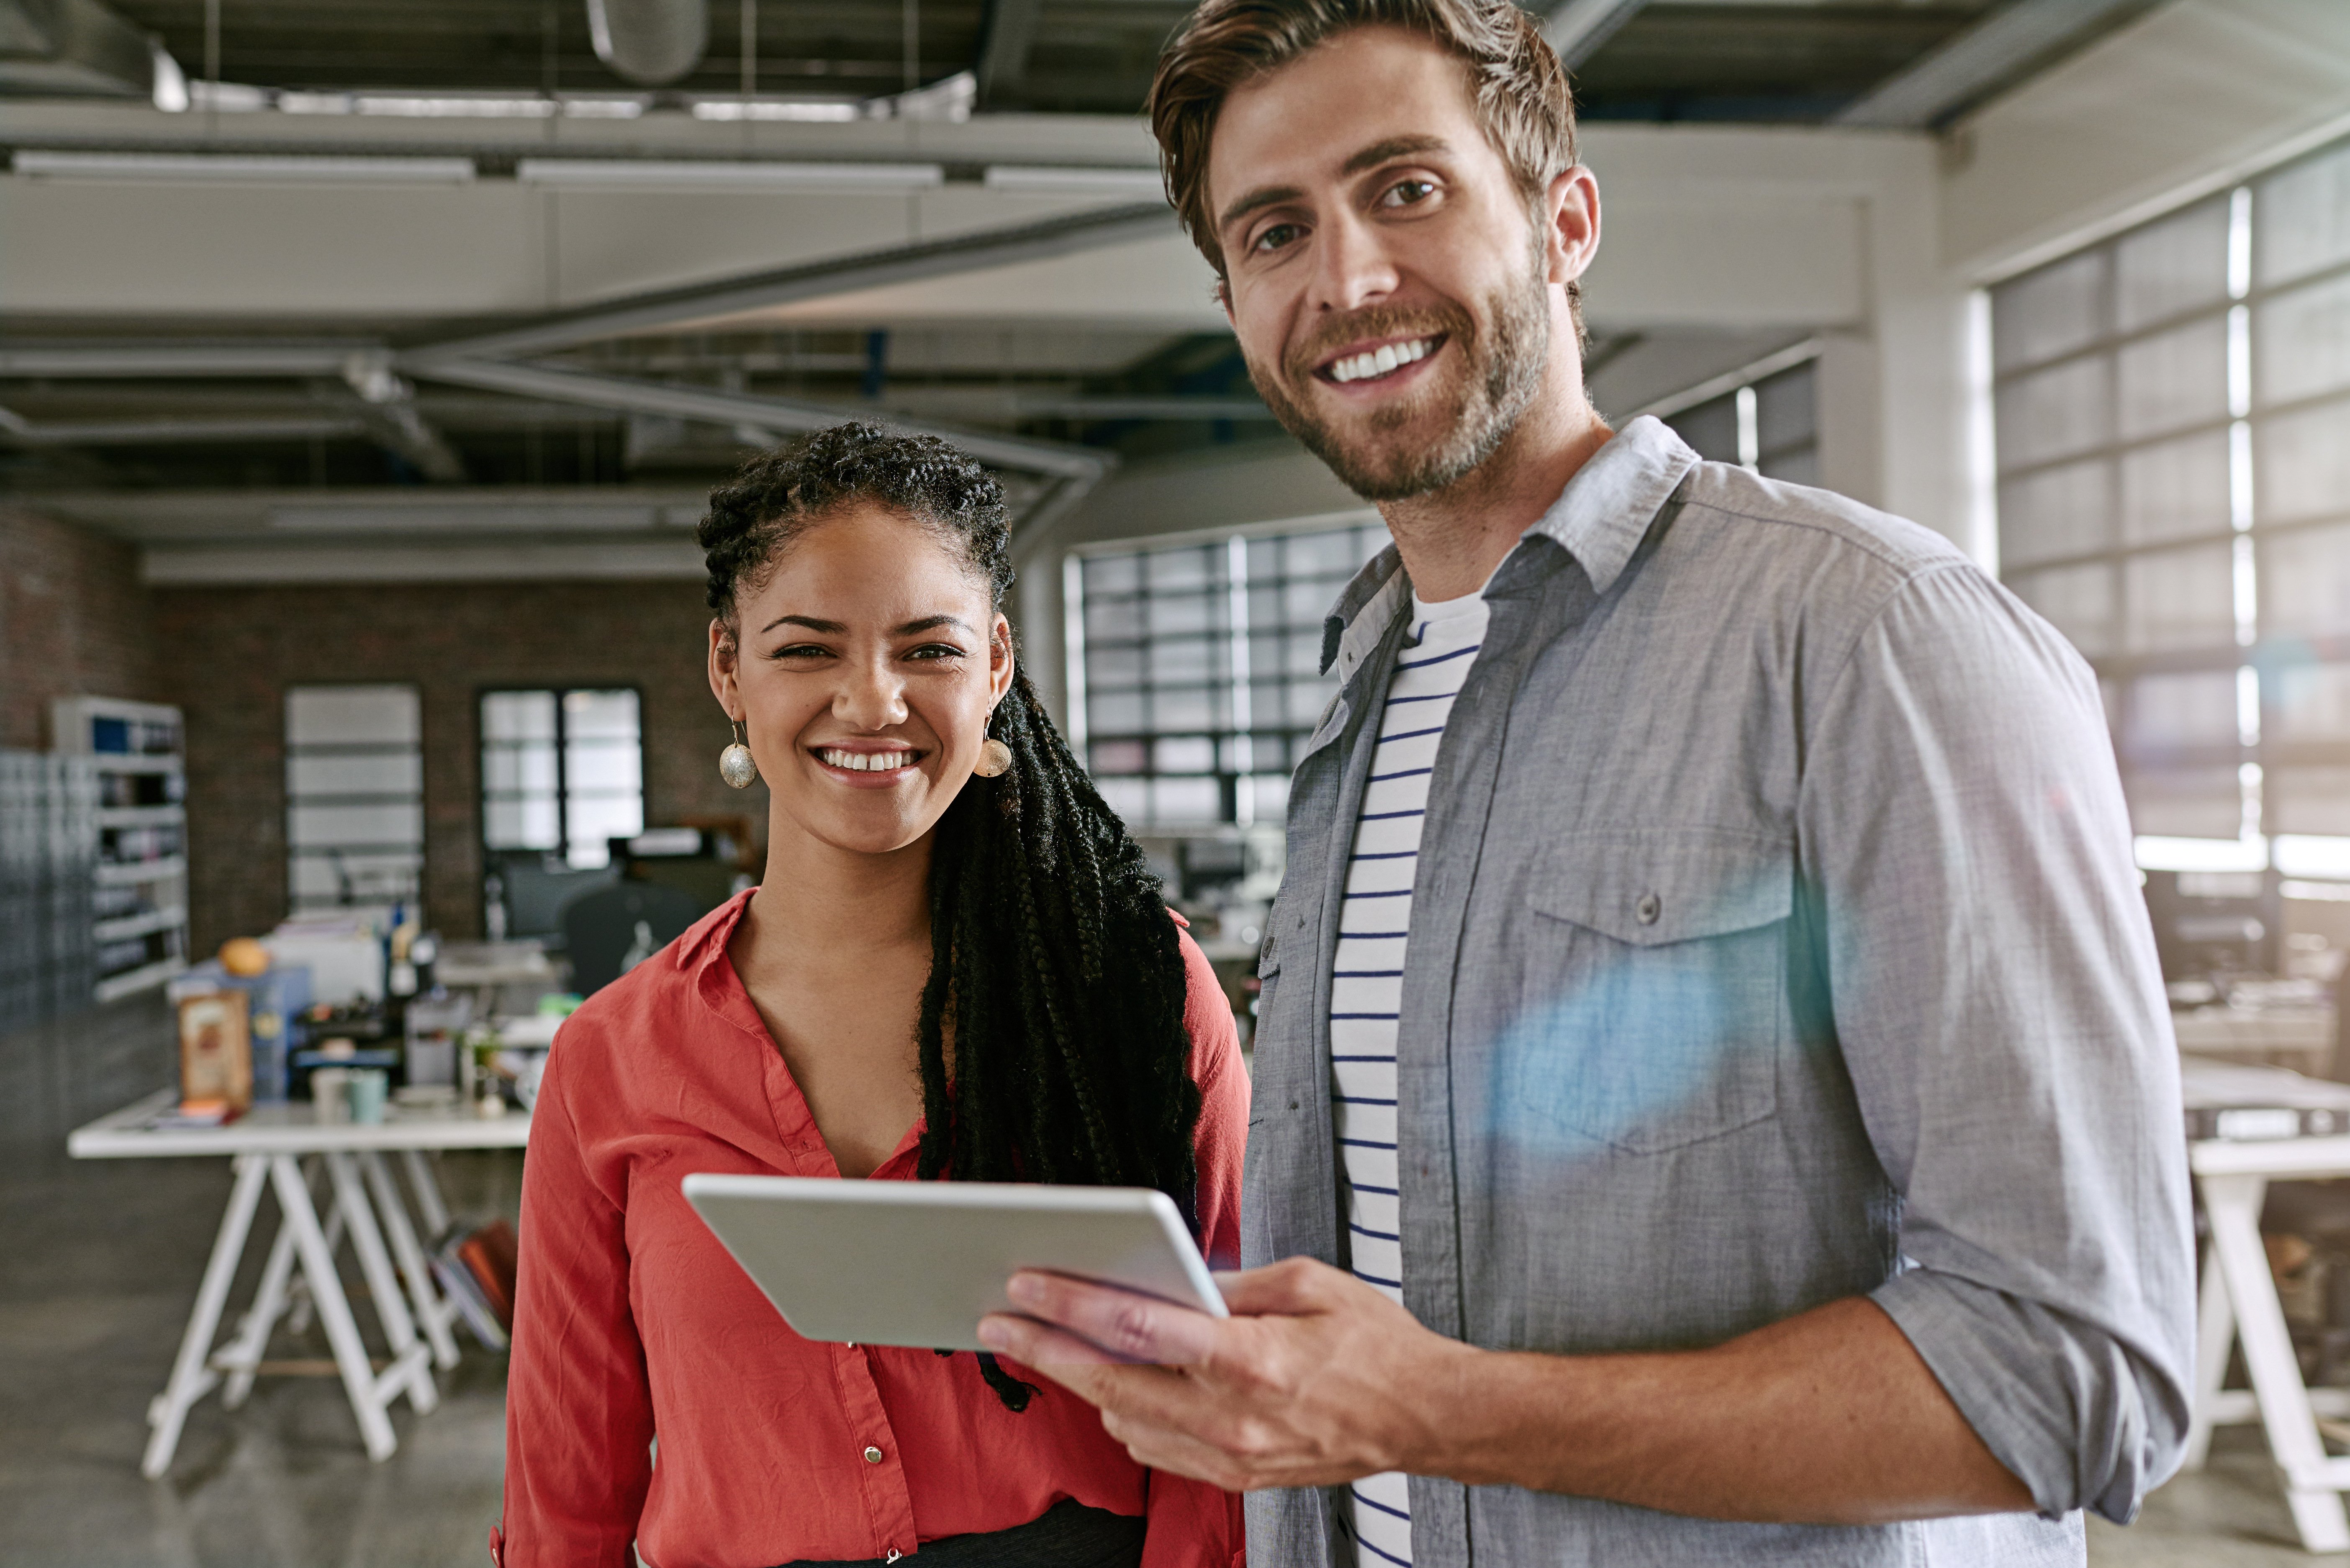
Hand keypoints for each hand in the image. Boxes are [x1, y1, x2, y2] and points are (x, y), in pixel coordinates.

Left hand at [976, 1256, 1473, 1491]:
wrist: (1425, 1418)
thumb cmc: (1376, 1344)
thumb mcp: (1310, 1282)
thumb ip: (1234, 1284)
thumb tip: (1173, 1280)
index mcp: (1252, 1358)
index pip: (1139, 1327)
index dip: (1073, 1303)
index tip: (1027, 1283)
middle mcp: (1234, 1417)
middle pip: (1112, 1383)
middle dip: (1046, 1350)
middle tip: (998, 1321)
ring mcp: (1231, 1457)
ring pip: (1125, 1423)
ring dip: (1081, 1384)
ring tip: (1044, 1346)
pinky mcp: (1235, 1478)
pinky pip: (1156, 1451)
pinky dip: (1124, 1417)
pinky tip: (1111, 1386)